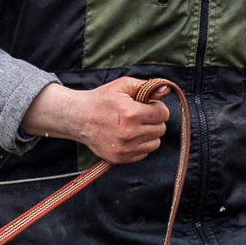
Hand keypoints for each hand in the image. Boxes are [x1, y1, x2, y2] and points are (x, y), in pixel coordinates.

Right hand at [23, 77, 167, 164]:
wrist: (79, 118)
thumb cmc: (102, 100)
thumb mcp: (122, 86)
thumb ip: (146, 86)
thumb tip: (166, 90)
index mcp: (131, 113)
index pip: (163, 114)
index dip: (158, 108)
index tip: (149, 106)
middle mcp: (129, 133)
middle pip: (160, 129)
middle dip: (154, 121)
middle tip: (141, 116)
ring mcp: (125, 148)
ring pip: (155, 143)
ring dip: (149, 134)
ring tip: (136, 127)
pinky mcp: (120, 158)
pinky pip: (143, 154)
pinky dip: (140, 146)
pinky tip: (129, 136)